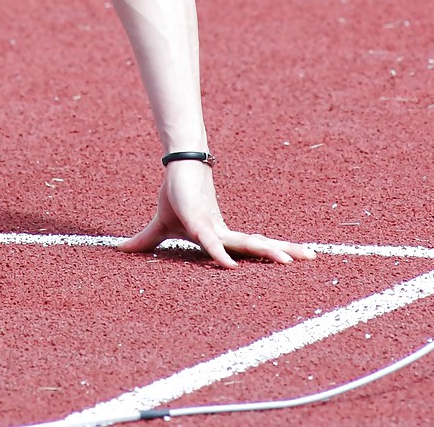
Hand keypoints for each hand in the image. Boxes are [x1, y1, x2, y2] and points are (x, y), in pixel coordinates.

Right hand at [117, 161, 316, 267]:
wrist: (174, 167)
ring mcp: (215, 227)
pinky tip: (229, 266)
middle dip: (285, 251)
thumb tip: (120, 249)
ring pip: (248, 243)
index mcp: (222, 235)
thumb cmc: (175, 195)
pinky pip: (211, 244)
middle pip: (259, 245)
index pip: (253, 247)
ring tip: (296, 258)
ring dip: (272, 250)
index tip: (296, 260)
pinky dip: (220, 255)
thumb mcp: (162, 227)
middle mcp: (225, 232)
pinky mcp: (199, 223)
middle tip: (312, 257)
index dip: (273, 252)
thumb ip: (148, 241)